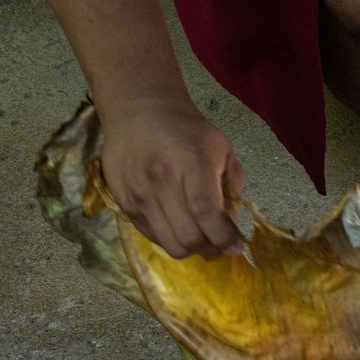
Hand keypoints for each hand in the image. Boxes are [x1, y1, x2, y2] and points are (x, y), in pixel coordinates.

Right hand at [97, 95, 246, 257]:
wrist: (138, 111)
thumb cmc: (187, 130)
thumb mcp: (221, 149)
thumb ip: (231, 186)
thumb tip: (230, 225)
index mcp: (191, 161)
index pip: (206, 212)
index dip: (224, 238)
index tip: (236, 248)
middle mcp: (161, 179)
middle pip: (187, 236)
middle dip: (210, 248)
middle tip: (219, 244)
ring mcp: (138, 193)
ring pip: (168, 243)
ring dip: (190, 248)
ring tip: (200, 237)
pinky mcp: (122, 201)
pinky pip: (151, 235)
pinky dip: (169, 237)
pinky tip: (178, 225)